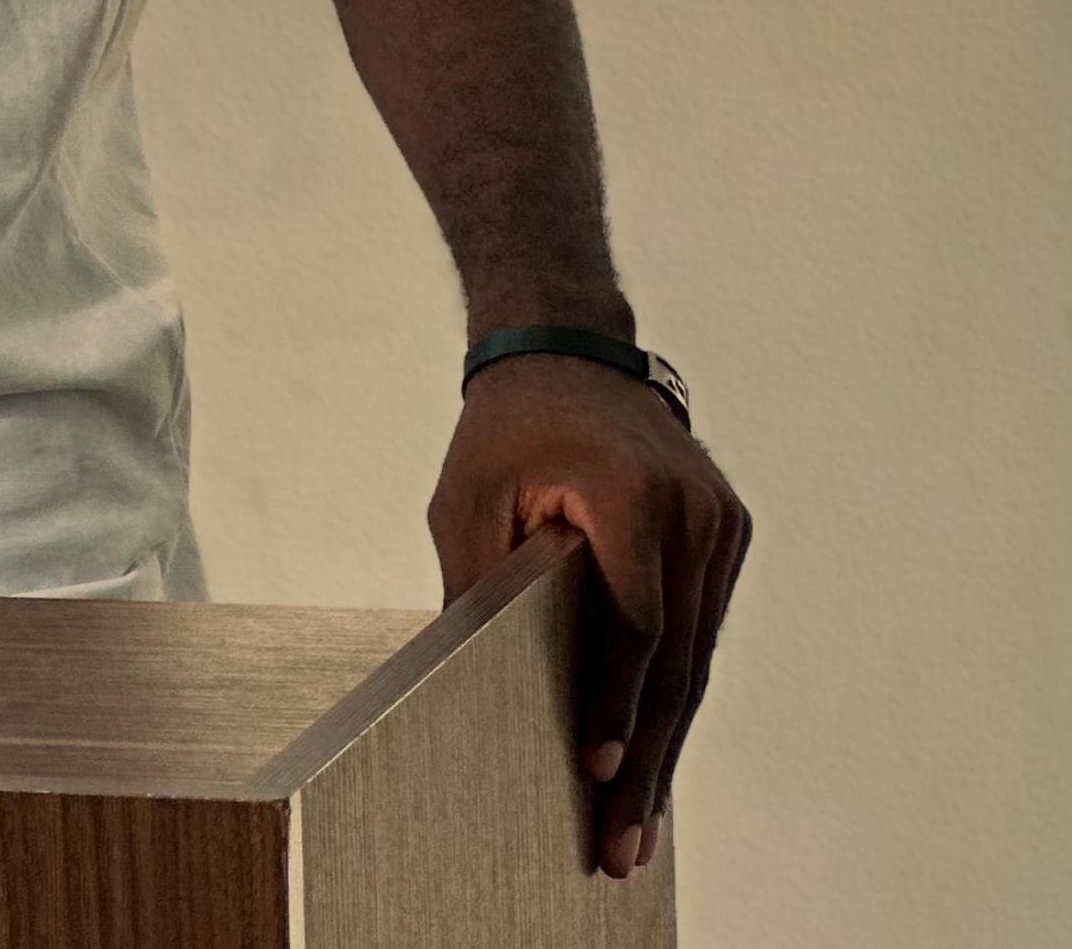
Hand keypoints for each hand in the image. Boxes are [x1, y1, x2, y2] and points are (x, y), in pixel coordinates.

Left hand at [429, 354, 750, 881]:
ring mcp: (720, 523)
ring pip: (696, 661)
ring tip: (636, 831)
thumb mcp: (468, 500)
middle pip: (676, 663)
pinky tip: (655, 760)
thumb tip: (466, 691)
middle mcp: (694, 510)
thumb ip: (478, 590)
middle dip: (646, 763)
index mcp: (632, 492)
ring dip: (666, 747)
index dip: (617, 704)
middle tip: (621, 846)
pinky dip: (675, 697)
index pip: (635, 624)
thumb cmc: (507, 426)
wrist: (566, 346)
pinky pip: (700, 633)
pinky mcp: (726, 536)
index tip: (599, 773)